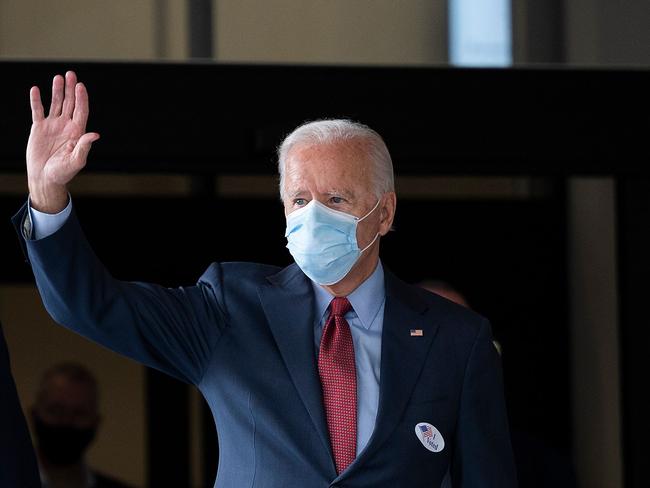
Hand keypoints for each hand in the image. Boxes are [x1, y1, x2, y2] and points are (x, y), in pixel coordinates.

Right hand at [27, 71, 99, 212]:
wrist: (45, 178)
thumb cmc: (63, 172)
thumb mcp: (76, 160)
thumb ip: (84, 147)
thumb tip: (95, 134)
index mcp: (78, 132)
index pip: (81, 111)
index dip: (81, 98)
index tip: (80, 86)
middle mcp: (67, 126)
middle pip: (70, 103)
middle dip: (71, 89)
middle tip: (70, 74)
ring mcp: (53, 125)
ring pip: (56, 104)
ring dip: (57, 91)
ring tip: (58, 77)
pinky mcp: (39, 128)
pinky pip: (38, 111)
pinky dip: (36, 101)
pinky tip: (36, 90)